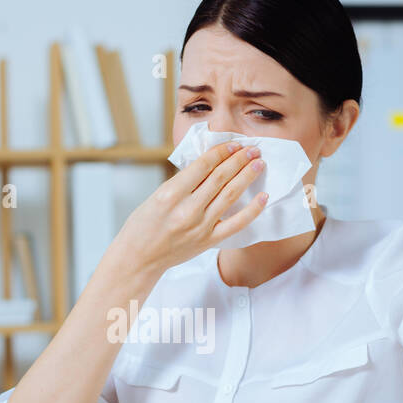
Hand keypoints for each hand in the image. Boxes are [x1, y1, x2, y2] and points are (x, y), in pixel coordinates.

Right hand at [108, 141, 268, 277]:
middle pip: (220, 177)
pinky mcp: (208, 241)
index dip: (222, 152)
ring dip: (247, 177)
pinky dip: (252, 210)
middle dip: (239, 160)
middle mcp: (187, 209)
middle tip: (253, 149)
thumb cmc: (143, 225)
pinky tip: (263, 198)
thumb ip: (182, 182)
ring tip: (258, 164)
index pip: (203, 165)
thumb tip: (210, 164)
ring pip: (230, 195)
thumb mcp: (157, 195)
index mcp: (170, 193)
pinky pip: (236, 224)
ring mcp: (200, 226)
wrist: (139, 258)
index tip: (234, 144)